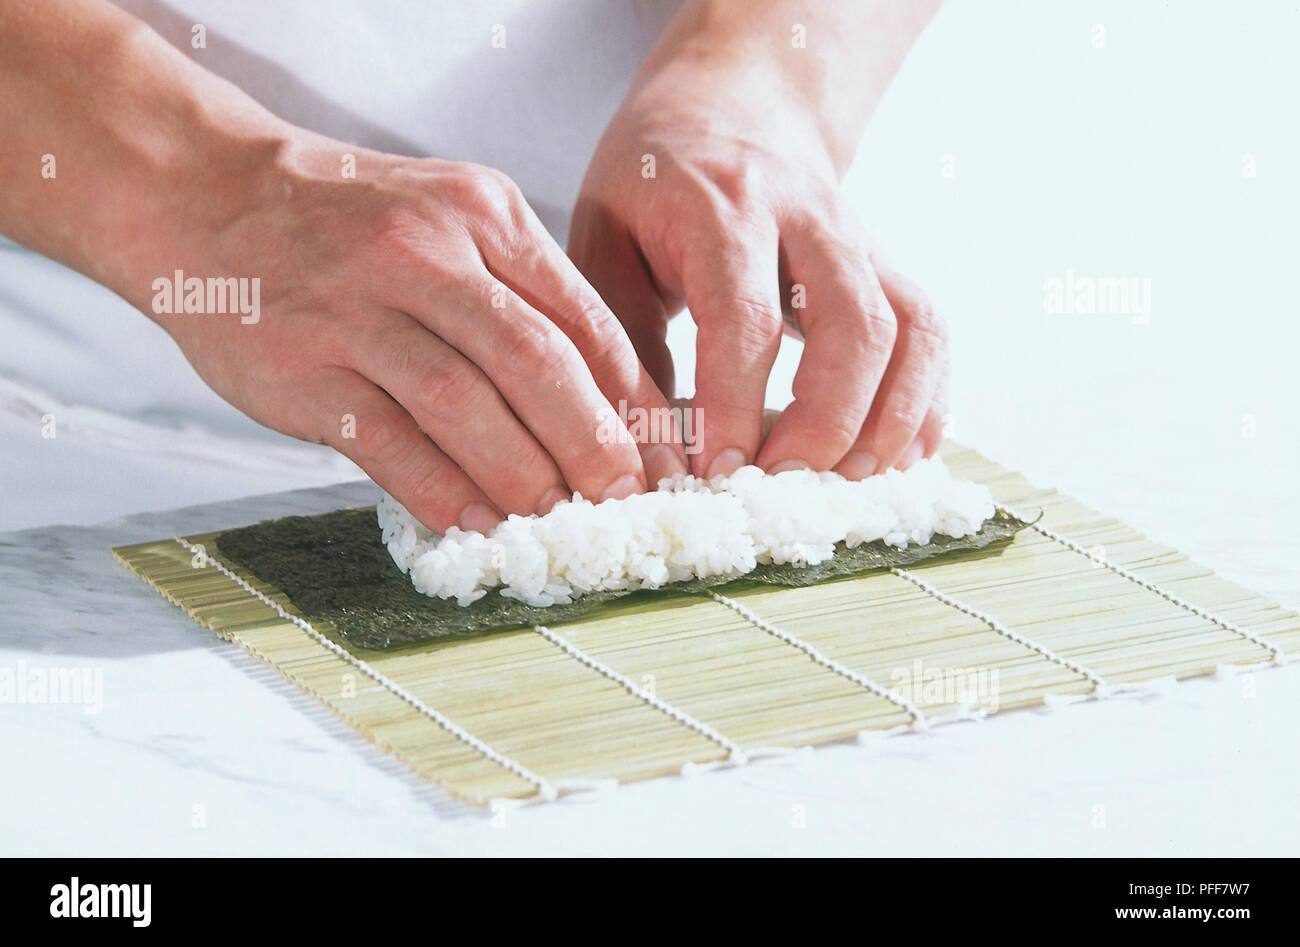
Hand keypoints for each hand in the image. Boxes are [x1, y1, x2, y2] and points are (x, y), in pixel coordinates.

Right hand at [155, 137, 687, 530]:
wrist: (209, 197)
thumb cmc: (353, 222)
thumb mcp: (454, 220)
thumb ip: (525, 295)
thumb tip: (605, 401)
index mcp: (482, 213)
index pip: (580, 316)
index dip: (630, 397)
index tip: (658, 456)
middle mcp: (424, 253)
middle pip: (533, 361)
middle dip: (591, 442)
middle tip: (621, 497)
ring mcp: (356, 310)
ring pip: (462, 404)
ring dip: (521, 474)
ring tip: (556, 519)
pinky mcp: (303, 368)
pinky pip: (385, 441)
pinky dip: (438, 489)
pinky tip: (474, 523)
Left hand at [569, 47, 947, 479]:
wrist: (731, 103)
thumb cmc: (652, 181)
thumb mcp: (605, 239)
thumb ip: (621, 341)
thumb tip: (644, 453)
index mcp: (721, 208)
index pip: (745, 317)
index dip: (735, 405)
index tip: (716, 473)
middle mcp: (805, 217)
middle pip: (853, 324)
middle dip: (826, 421)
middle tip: (782, 485)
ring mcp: (858, 239)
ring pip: (908, 326)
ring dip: (889, 417)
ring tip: (847, 482)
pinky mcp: (884, 264)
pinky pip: (928, 327)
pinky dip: (927, 397)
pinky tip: (901, 455)